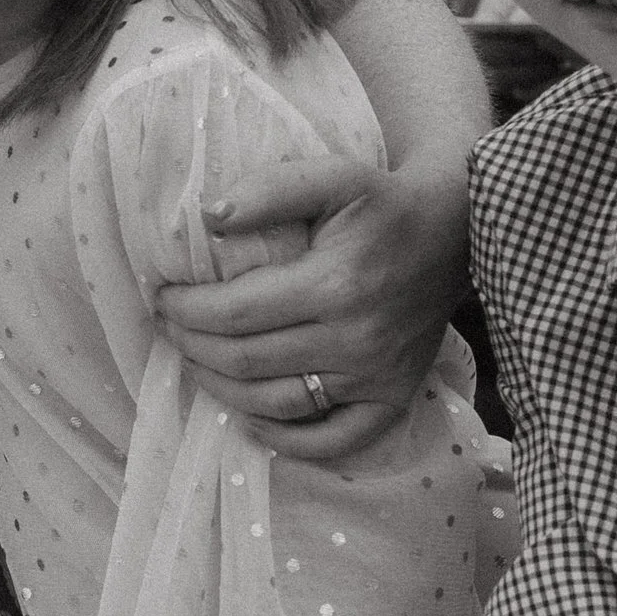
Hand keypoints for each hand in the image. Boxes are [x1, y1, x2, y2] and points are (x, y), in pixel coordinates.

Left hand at [154, 151, 470, 457]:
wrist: (455, 233)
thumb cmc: (382, 204)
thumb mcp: (333, 176)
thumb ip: (271, 190)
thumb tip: (211, 216)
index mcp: (335, 284)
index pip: (235, 312)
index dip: (186, 310)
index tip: (162, 297)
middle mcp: (355, 339)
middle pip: (246, 361)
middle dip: (191, 346)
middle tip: (169, 327)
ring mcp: (375, 376)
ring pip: (276, 403)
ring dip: (221, 389)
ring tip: (195, 361)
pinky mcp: (392, 398)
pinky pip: (332, 439)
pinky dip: (284, 439)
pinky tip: (250, 416)